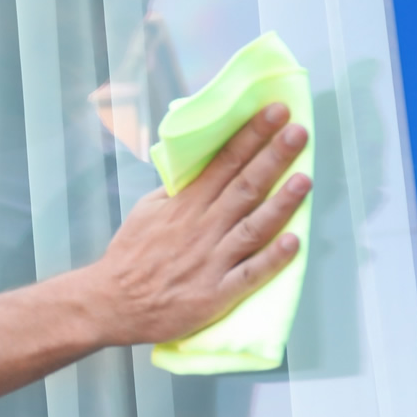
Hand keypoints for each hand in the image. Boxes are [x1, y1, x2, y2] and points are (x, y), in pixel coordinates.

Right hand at [86, 102, 310, 346]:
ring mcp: (211, 260)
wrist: (112, 303)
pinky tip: (294, 242)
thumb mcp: (146, 212)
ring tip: (304, 179)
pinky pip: (250, 274)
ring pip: (253, 227)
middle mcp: (201, 227)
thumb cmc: (130, 257)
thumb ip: (177, 192)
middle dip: (272, 157)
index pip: (223, 163)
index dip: (250, 136)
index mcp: (184, 205)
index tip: (274, 113)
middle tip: (298, 131)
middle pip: (243, 187)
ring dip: (280, 203)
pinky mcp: (217, 293)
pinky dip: (272, 259)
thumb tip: (201, 169)